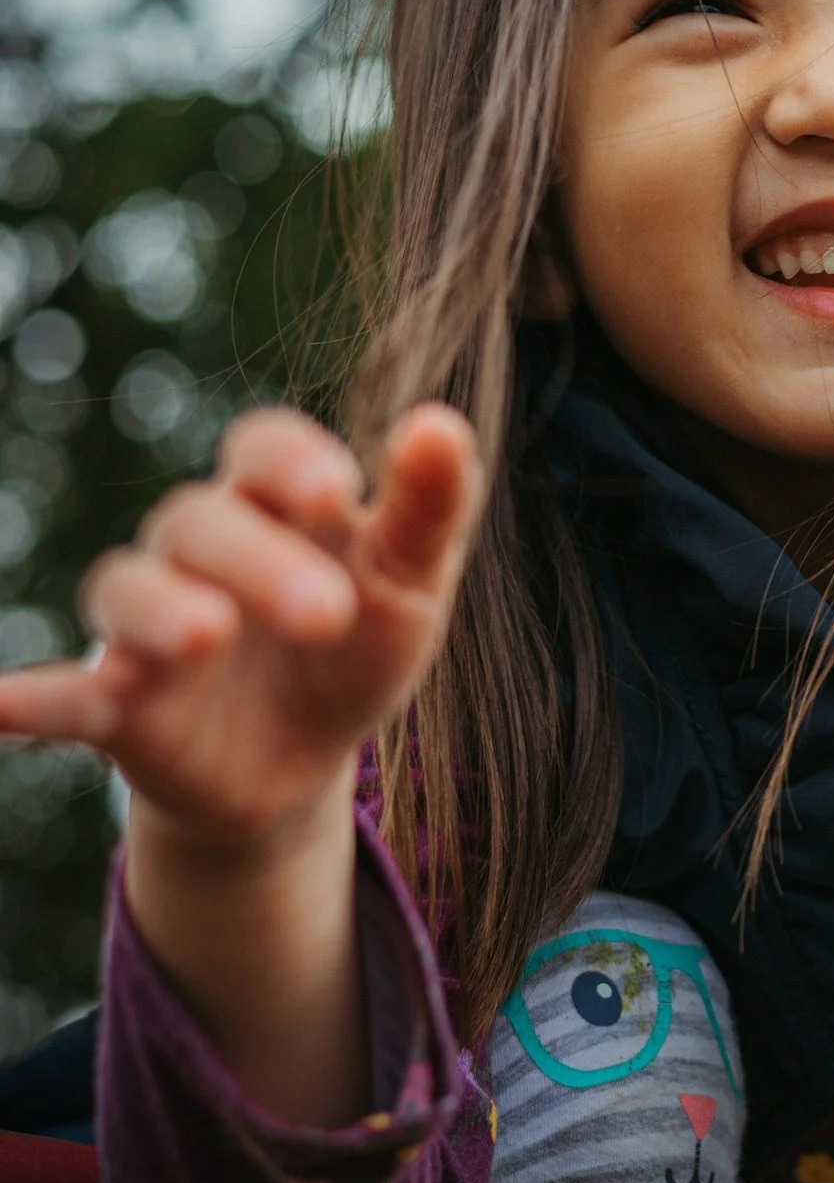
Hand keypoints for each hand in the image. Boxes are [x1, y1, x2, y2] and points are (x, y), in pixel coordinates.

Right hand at [0, 404, 480, 1122]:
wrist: (303, 760)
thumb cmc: (356, 646)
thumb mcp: (411, 585)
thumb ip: (430, 509)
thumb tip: (443, 422)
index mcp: (276, 505)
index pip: (262, 448)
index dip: (289, 460)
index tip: (336, 490)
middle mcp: (200, 547)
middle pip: (203, 521)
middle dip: (261, 562)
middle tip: (327, 616)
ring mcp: (150, 623)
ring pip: (129, 589)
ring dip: (160, 610)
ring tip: (207, 636)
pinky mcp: (116, 704)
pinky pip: (62, 694)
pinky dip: (28, 699)